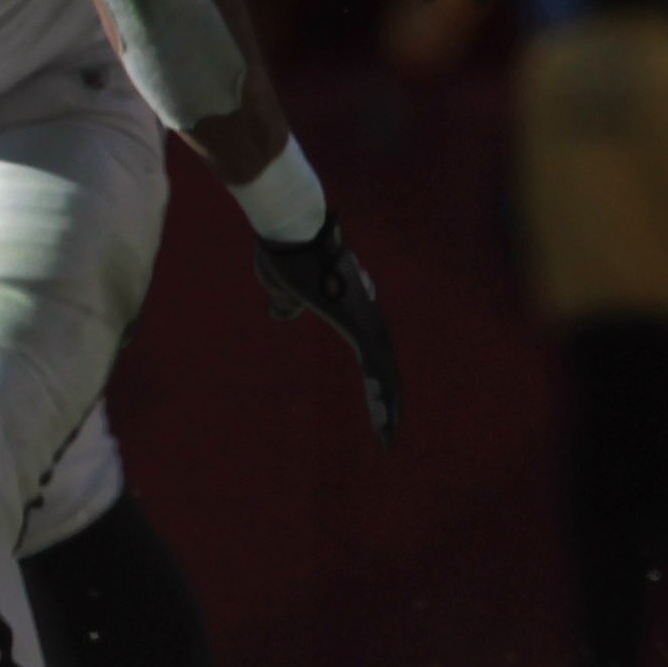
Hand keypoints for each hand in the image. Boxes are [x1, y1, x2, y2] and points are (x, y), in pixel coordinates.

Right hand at [254, 215, 401, 441]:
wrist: (291, 228)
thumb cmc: (284, 251)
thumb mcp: (280, 286)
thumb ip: (285, 302)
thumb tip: (283, 314)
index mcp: (349, 308)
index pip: (368, 352)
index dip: (373, 380)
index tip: (375, 404)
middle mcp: (366, 315)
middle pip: (382, 366)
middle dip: (385, 401)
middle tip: (387, 433)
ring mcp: (368, 320)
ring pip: (385, 373)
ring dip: (387, 407)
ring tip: (388, 438)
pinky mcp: (361, 326)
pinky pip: (377, 371)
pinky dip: (383, 398)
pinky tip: (385, 420)